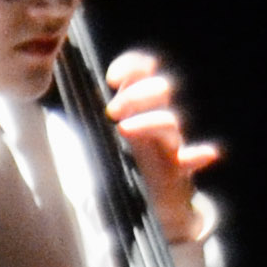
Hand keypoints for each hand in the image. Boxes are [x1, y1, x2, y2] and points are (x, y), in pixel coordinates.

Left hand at [102, 49, 219, 242]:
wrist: (151, 201)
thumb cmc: (124, 161)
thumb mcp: (104, 131)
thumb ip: (93, 110)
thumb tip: (67, 91)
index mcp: (141, 101)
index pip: (147, 68)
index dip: (134, 65)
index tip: (111, 78)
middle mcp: (160, 115)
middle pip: (163, 88)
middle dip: (138, 93)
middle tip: (113, 110)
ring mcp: (173, 141)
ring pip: (173, 120)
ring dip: (152, 120)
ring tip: (125, 129)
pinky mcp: (181, 168)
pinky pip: (196, 158)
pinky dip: (199, 154)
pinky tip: (196, 155)